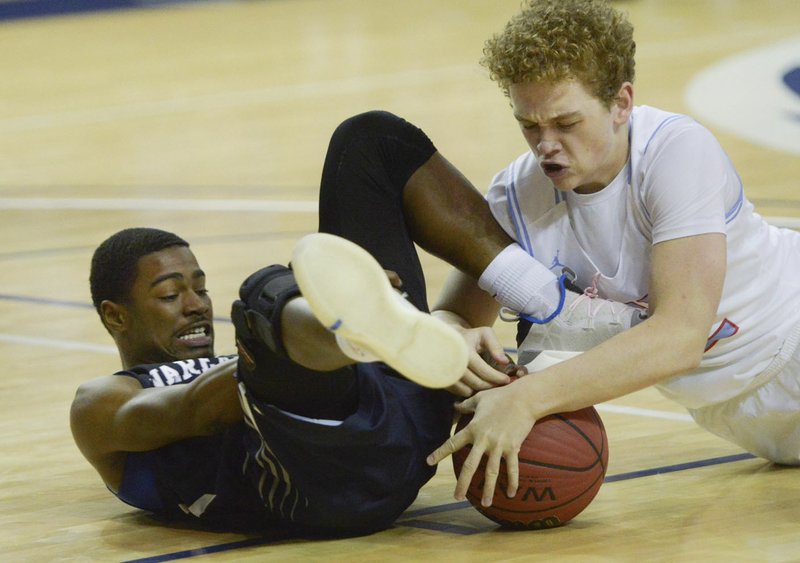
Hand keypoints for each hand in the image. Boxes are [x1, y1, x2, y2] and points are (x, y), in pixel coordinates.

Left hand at [427, 380, 535, 506]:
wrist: (524, 398)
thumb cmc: (500, 396)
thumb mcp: (479, 398)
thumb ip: (465, 405)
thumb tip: (455, 406)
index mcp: (473, 429)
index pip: (452, 443)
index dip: (439, 453)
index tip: (428, 462)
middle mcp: (484, 440)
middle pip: (470, 466)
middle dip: (463, 483)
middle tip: (456, 497)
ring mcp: (499, 446)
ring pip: (492, 472)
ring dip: (489, 489)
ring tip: (486, 504)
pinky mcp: (513, 448)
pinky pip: (512, 468)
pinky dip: (513, 482)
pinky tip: (512, 494)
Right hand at [446, 326, 526, 397]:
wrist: (449, 338)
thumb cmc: (471, 336)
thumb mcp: (485, 334)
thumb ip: (495, 345)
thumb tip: (504, 362)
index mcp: (465, 352)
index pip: (484, 371)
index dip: (498, 378)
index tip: (507, 380)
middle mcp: (454, 364)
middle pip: (477, 383)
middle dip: (491, 386)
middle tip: (500, 384)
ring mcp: (447, 373)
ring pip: (468, 390)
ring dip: (481, 390)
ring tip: (489, 384)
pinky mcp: (444, 379)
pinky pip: (459, 392)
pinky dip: (470, 391)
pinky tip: (477, 384)